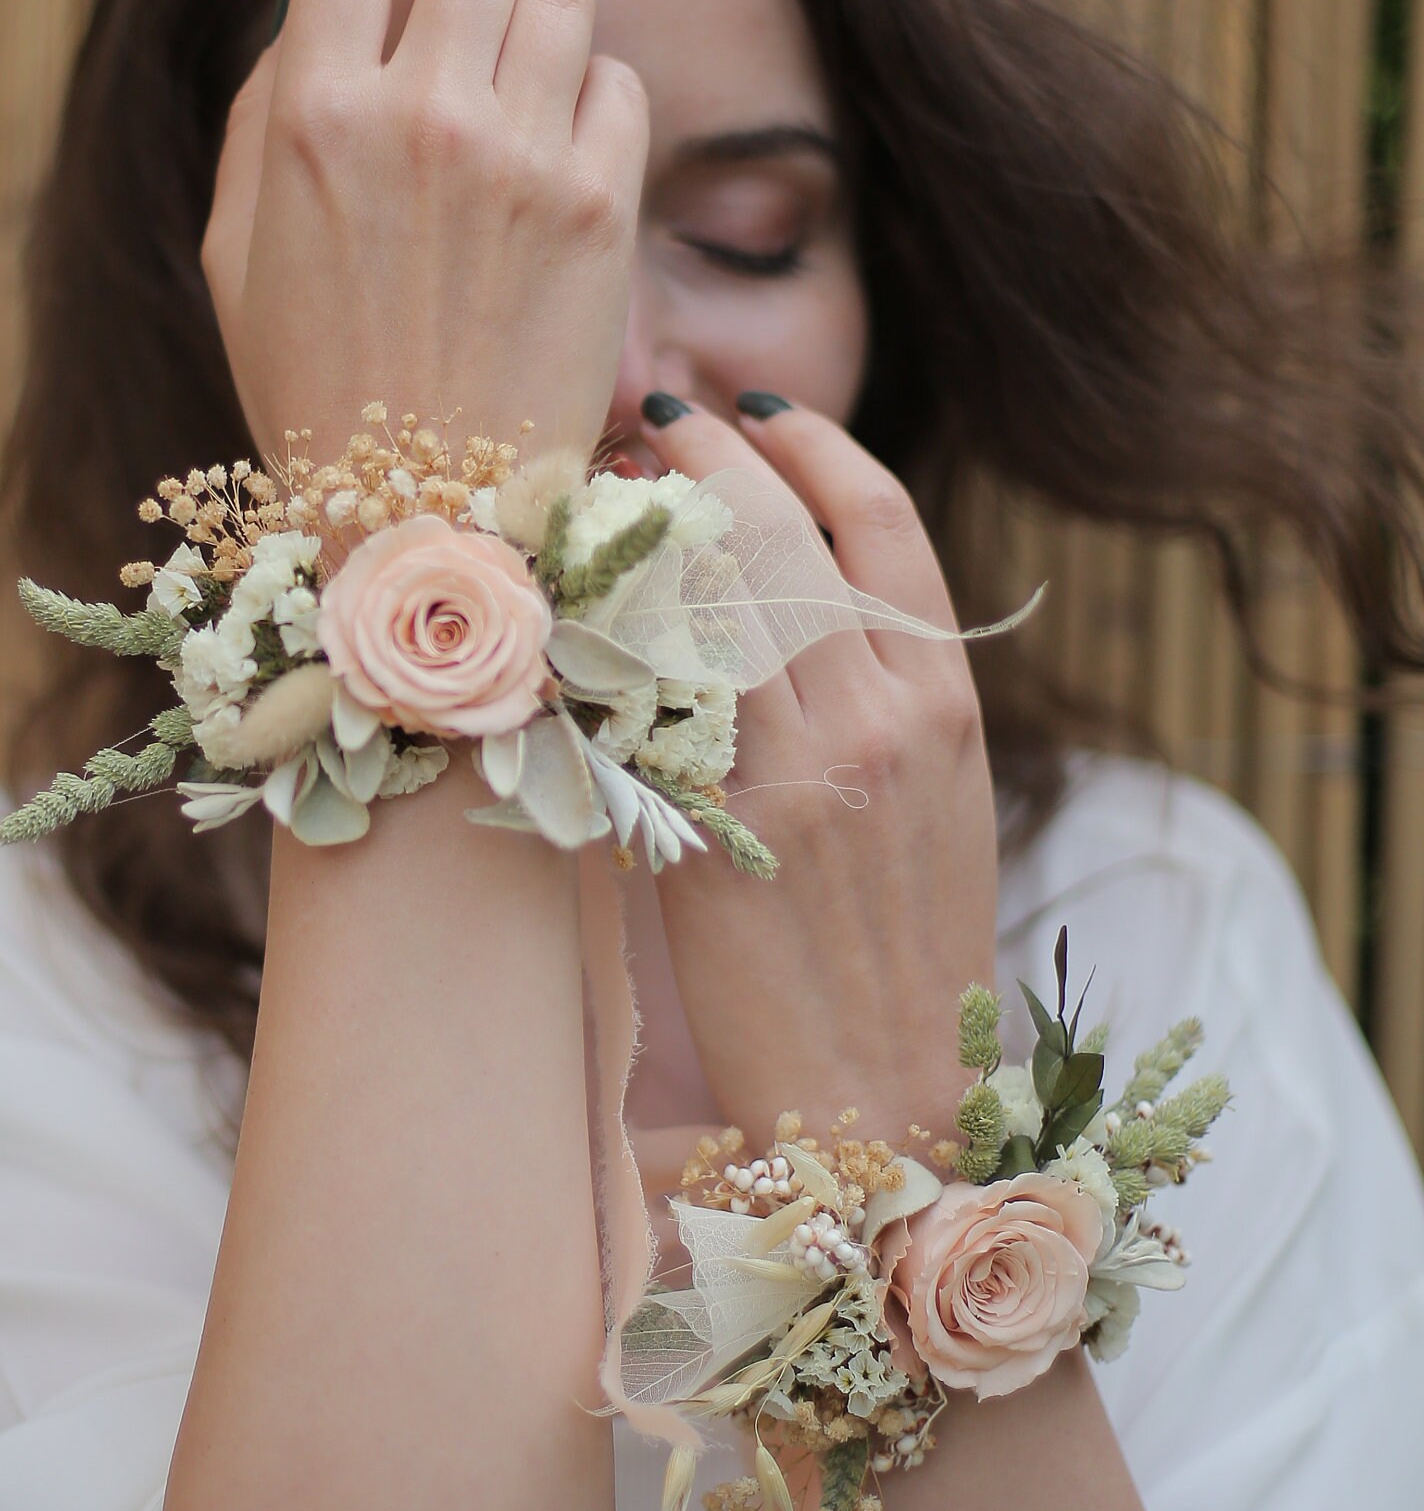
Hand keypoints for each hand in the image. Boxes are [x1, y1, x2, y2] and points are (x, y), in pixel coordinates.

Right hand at [203, 0, 649, 469]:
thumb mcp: (240, 250)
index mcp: (313, 119)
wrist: (422, 513)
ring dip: (546, 13)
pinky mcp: (602, 211)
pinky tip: (564, 153)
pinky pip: (620, 86)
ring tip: (526, 73)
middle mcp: (420, 119)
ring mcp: (520, 161)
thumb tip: (318, 2)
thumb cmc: (315, 386)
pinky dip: (595, 101)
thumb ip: (269, 111)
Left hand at [647, 401, 996, 1147]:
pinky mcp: (723, 831)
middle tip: (650, 416)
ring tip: (597, 485)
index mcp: (946, 705)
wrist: (881, 1099)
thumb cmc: (897, 957)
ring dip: (644, 523)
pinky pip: (654, 695)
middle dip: (712, 453)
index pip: (884, 522)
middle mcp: (883, 719)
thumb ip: (881, 699)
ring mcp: (803, 771)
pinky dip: (607, 632)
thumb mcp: (934, 804)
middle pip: (787, 530)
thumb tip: (789, 602)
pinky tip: (565, 601)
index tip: (755, 411)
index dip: (813, 444)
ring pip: (714, 596)